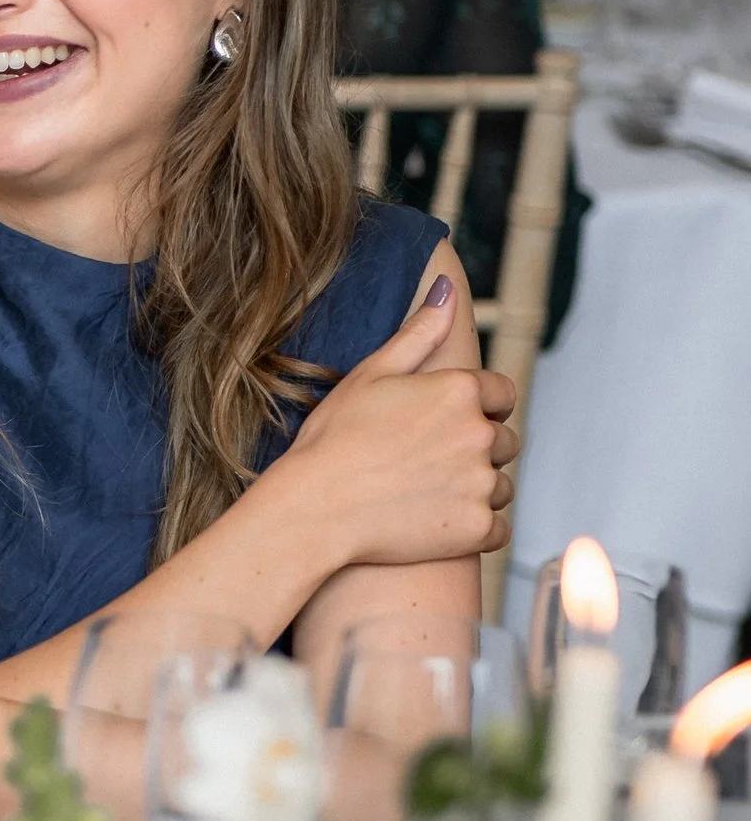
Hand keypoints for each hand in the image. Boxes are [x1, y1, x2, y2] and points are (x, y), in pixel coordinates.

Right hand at [277, 275, 518, 568]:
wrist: (315, 508)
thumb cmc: (334, 439)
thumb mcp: (371, 374)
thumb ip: (419, 332)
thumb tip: (446, 290)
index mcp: (460, 391)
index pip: (502, 394)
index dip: (477, 407)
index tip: (444, 424)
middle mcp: (480, 434)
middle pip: (505, 441)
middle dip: (477, 449)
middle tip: (428, 462)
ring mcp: (481, 484)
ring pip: (501, 486)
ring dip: (476, 490)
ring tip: (427, 494)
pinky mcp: (475, 529)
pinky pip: (497, 529)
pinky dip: (475, 529)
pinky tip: (436, 523)